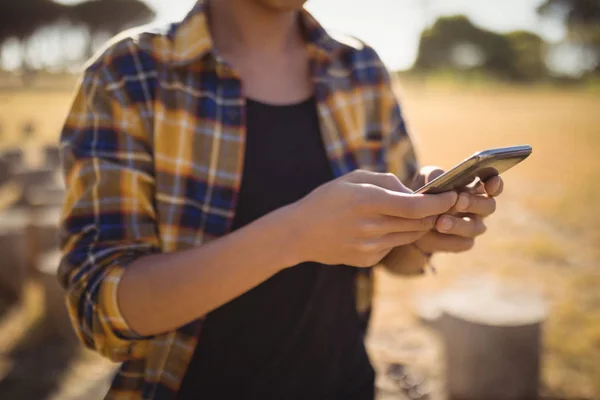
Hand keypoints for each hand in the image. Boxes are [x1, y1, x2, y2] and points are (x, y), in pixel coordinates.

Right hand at [287, 170, 457, 267]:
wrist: (299, 233)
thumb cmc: (326, 200)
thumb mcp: (353, 179)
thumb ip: (386, 182)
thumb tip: (413, 192)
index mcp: (367, 201)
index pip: (417, 207)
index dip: (440, 203)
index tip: (453, 196)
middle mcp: (371, 227)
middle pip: (419, 223)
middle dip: (434, 213)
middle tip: (441, 203)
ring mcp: (370, 247)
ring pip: (410, 235)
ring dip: (417, 224)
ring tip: (410, 213)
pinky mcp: (368, 260)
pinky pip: (393, 245)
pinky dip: (396, 235)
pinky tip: (379, 227)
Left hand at [413, 166, 503, 253]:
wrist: (412, 220)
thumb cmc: (426, 194)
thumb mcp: (425, 181)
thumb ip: (433, 175)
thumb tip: (441, 177)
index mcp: (476, 188)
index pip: (493, 185)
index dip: (495, 184)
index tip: (491, 182)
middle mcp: (479, 208)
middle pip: (489, 206)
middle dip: (474, 203)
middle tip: (459, 201)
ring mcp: (473, 227)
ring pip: (475, 227)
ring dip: (458, 224)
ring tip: (440, 222)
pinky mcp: (462, 243)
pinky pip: (462, 243)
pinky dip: (447, 239)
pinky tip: (433, 235)